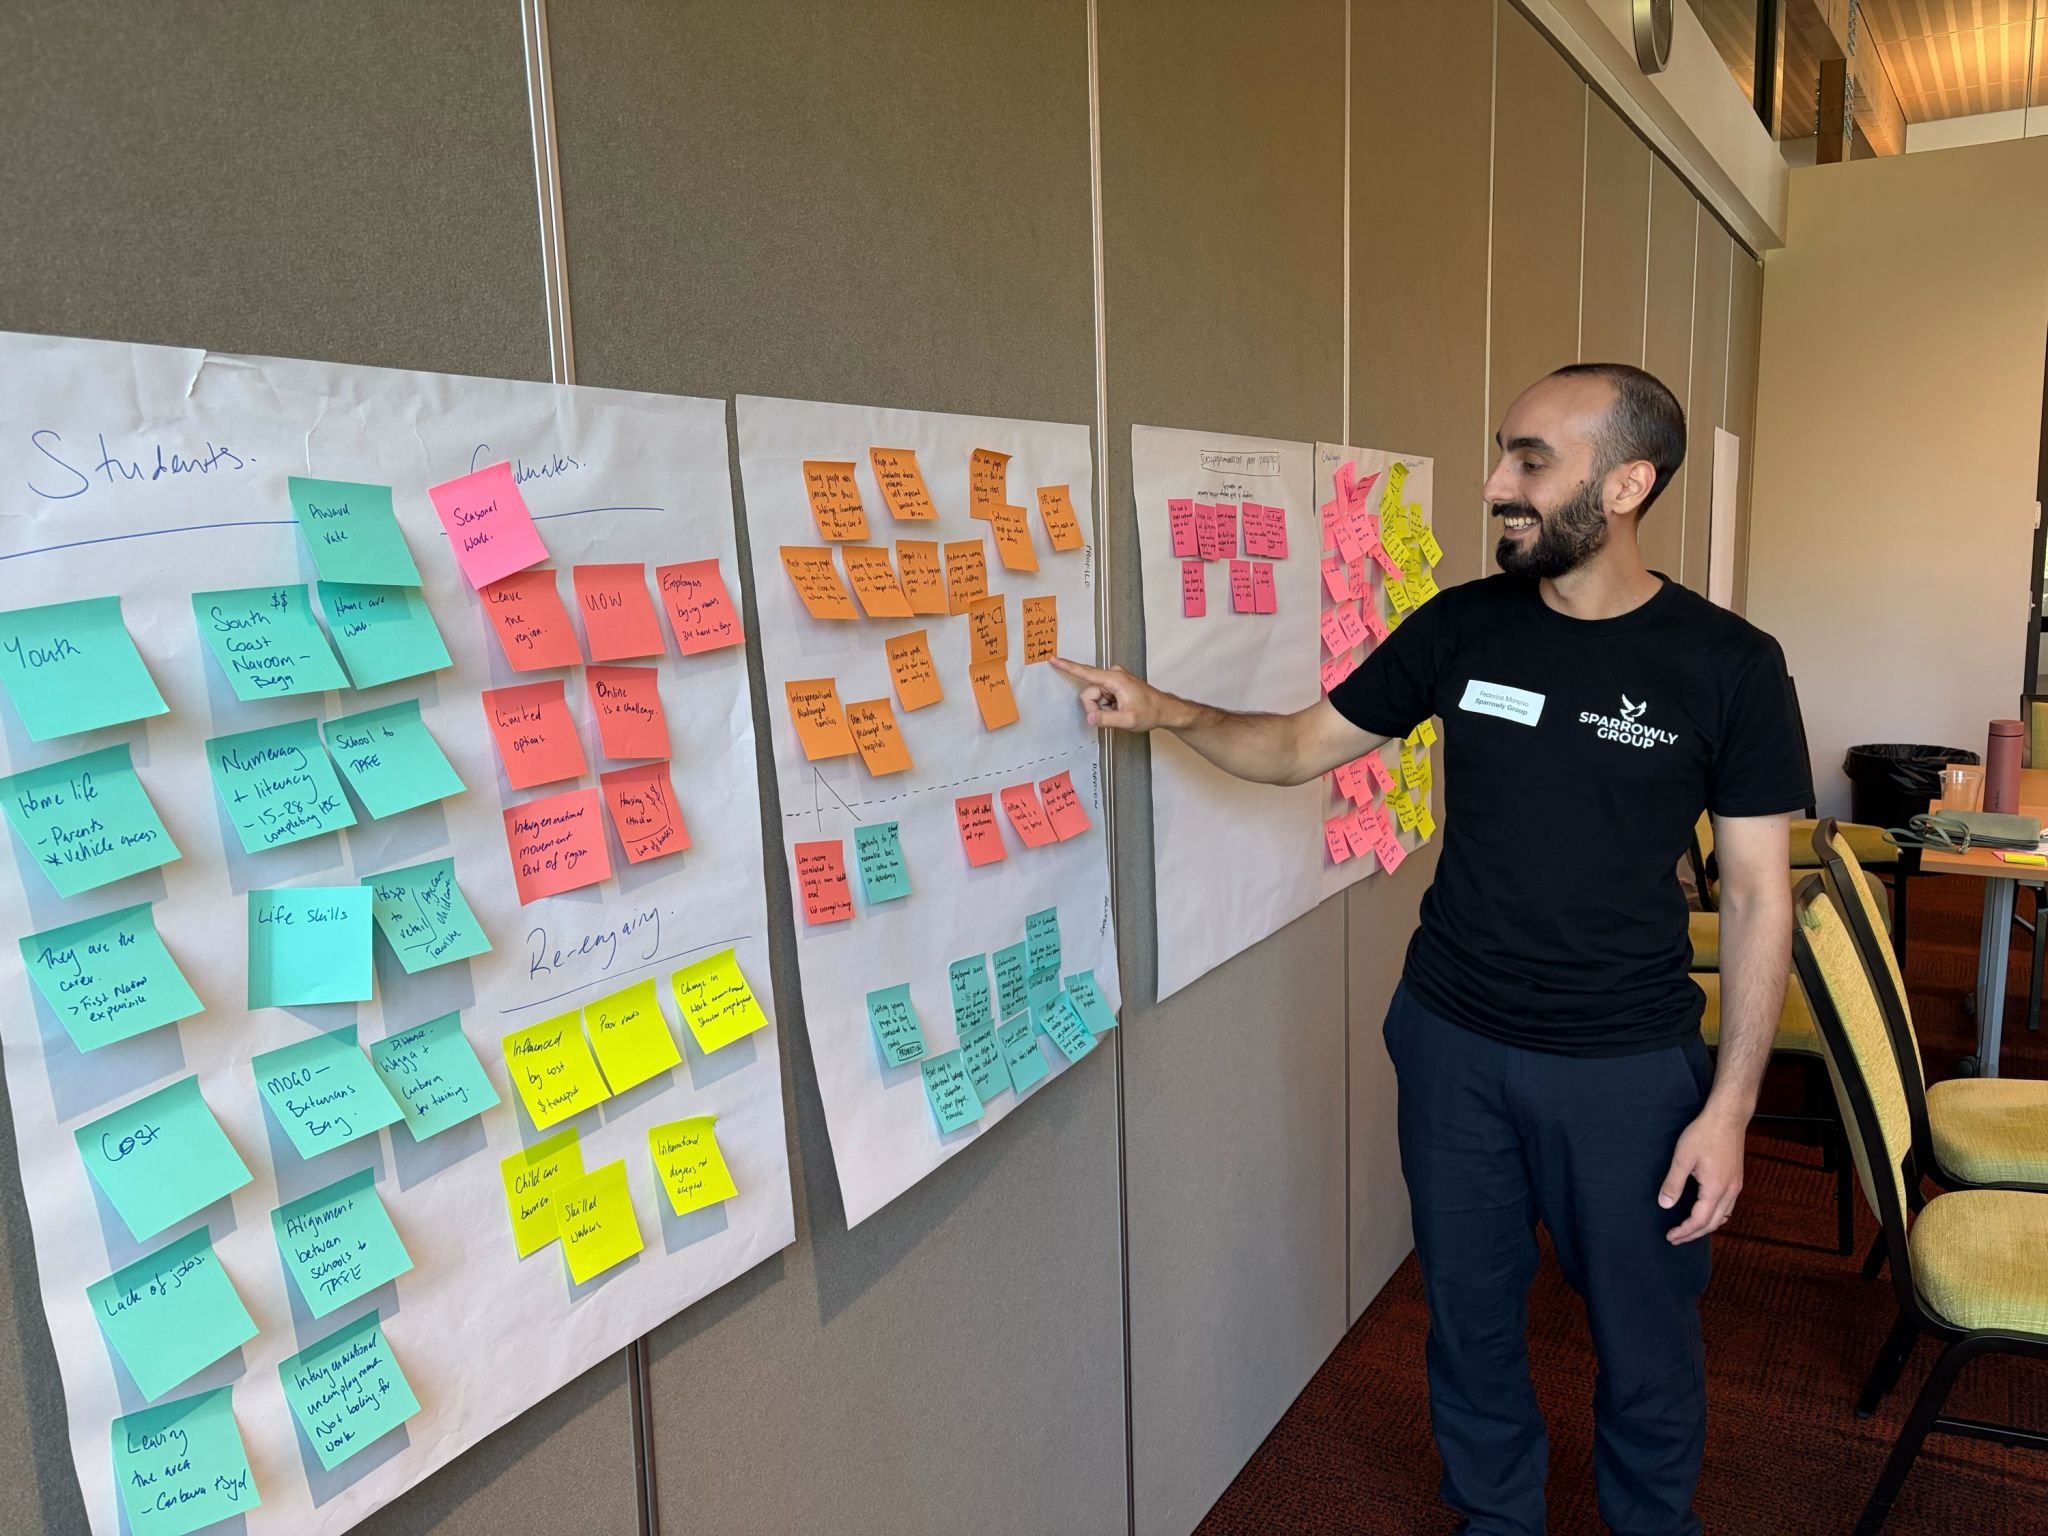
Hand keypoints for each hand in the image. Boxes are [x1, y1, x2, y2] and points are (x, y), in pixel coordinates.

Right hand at [1049, 657, 1176, 731]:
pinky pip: (1101, 697)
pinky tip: (1119, 708)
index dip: (1068, 667)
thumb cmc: (1150, 712)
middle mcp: (1113, 675)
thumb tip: (1089, 718)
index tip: (1053, 659)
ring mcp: (1114, 679)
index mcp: (1115, 679)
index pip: (1086, 673)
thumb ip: (1106, 719)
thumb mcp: (1128, 720)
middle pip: (1089, 692)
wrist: (1165, 710)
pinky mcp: (1115, 685)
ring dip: (1102, 708)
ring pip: (1094, 696)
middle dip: (1095, 707)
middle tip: (1112, 715)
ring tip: (1119, 711)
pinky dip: (1107, 706)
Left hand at [1657, 1103, 1745, 1242]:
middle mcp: (1730, 1191)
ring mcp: (1736, 1186)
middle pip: (1713, 1224)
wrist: (1727, 1117)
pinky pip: (1727, 1207)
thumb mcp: (1682, 1157)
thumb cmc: (1704, 1133)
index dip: (1684, 1231)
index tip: (1670, 1236)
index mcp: (1716, 1188)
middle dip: (1693, 1234)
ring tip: (1688, 1230)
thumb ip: (1673, 1183)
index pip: (1699, 1220)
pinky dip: (1715, 1216)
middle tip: (1676, 1239)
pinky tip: (1704, 1212)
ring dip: (1705, 1227)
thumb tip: (1665, 1205)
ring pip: (1723, 1217)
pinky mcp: (1737, 1180)